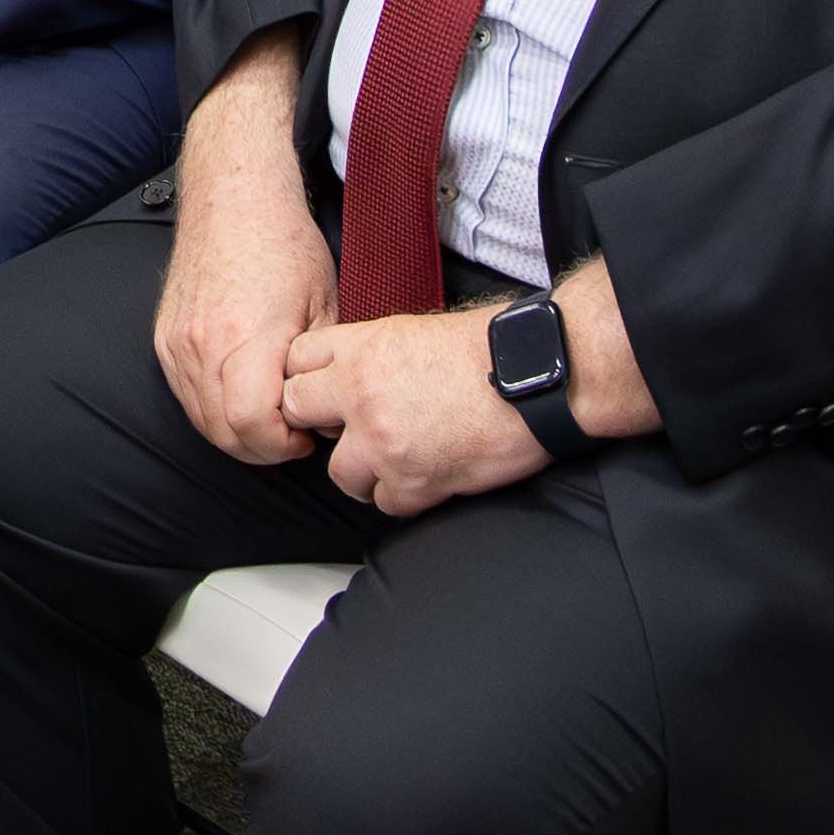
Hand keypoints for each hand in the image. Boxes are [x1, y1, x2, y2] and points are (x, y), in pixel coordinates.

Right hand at [153, 35, 338, 465]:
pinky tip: (243, 392)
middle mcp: (201, 345)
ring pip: (202, 421)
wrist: (234, 196)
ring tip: (271, 409)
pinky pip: (187, 397)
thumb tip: (325, 412)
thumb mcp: (325, 304)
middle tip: (293, 430)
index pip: (253, 428)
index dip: (284, 444)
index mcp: (244, 337)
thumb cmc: (283, 242)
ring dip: (238, 431)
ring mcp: (177, 344)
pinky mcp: (165, 340)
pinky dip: (214, 408)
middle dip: (264, 446)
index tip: (306, 432)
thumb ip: (320, 367)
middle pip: (224, 435)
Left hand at [282, 310, 545, 517]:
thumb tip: (347, 370)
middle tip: (351, 427)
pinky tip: (427, 476)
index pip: (295, 362)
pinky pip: (386, 504)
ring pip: (339, 472)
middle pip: (296, 412)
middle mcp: (359, 394)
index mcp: (360, 348)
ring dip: (364, 470)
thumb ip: (370, 352)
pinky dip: (405, 496)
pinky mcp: (413, 481)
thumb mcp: (414, 331)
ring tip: (395, 458)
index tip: (323, 391)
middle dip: (321, 422)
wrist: (537, 377)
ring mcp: (383, 441)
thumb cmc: (490, 348)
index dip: (308, 378)